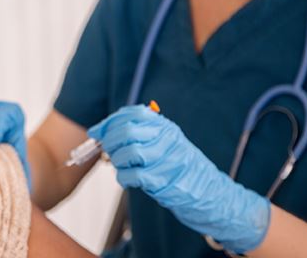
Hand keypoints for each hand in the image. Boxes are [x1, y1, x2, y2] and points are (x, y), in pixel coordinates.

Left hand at [87, 105, 270, 253]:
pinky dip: (123, 177)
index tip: (97, 131)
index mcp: (165, 127)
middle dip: (109, 140)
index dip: (109, 122)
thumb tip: (102, 130)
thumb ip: (139, 133)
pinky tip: (126, 180)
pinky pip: (133, 175)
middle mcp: (166, 139)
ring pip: (128, 153)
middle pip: (127, 131)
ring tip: (119, 165)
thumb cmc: (180, 167)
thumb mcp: (164, 142)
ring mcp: (166, 160)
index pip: (132, 114)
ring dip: (116, 160)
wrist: (209, 192)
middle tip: (106, 149)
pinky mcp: (163, 181)